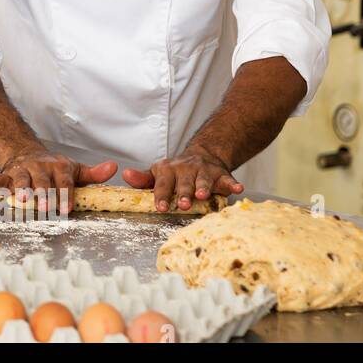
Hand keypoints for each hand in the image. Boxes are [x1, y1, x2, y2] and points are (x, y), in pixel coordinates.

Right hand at [0, 150, 117, 212]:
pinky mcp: (8, 173)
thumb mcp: (75, 169)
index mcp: (59, 167)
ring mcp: (23, 170)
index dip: (65, 194)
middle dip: (44, 194)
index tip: (67, 208)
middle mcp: (40, 168)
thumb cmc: (54, 168)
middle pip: (42, 181)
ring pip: (21, 179)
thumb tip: (114, 167)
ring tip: (22, 200)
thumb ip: (94, 173)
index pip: (64, 181)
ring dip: (21, 189)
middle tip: (46, 207)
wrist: (28, 154)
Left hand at [122, 146, 243, 211]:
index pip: (162, 183)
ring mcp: (204, 171)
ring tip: (203, 195)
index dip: (162, 195)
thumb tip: (125, 175)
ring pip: (204, 180)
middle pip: (184, 183)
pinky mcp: (221, 175)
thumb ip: (142, 179)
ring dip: (203, 187)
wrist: (202, 156)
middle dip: (183, 193)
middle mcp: (186, 169)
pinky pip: (228, 179)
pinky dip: (232, 184)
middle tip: (183, 205)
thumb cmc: (175, 172)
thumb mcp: (157, 173)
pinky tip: (238, 189)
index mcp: (167, 170)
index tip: (161, 207)